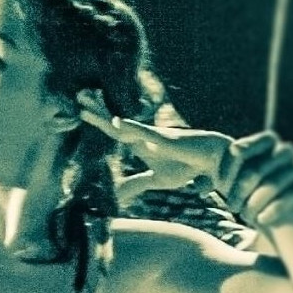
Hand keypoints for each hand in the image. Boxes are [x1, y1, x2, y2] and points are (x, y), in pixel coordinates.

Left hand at [76, 95, 231, 194]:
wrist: (214, 161)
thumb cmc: (187, 167)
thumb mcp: (157, 180)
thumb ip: (136, 184)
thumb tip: (116, 196)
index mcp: (141, 146)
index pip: (114, 134)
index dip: (99, 122)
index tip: (82, 111)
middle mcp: (144, 137)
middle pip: (114, 125)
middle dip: (96, 111)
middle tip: (79, 96)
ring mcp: (153, 137)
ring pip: (123, 125)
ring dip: (104, 115)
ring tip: (85, 101)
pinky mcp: (166, 140)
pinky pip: (145, 133)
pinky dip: (130, 128)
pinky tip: (116, 122)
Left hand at [221, 133, 292, 229]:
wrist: (290, 216)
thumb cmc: (256, 197)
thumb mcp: (239, 185)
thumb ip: (224, 179)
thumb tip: (203, 181)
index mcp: (267, 144)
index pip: (248, 147)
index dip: (233, 165)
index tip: (220, 184)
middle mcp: (286, 151)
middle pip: (260, 167)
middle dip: (242, 188)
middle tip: (230, 206)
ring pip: (276, 182)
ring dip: (257, 201)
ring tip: (245, 216)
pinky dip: (276, 207)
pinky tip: (263, 219)